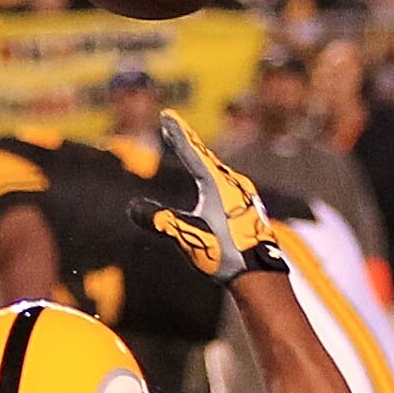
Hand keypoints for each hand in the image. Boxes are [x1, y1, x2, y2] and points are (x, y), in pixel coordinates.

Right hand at [126, 111, 286, 282]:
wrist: (260, 276)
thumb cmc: (224, 254)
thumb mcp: (187, 236)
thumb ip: (161, 221)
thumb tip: (133, 209)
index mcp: (217, 184)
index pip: (192, 152)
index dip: (177, 134)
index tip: (167, 115)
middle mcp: (233, 184)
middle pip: (205, 158)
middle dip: (187, 144)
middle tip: (173, 129)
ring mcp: (244, 197)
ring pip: (218, 173)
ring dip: (201, 162)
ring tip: (191, 153)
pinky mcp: (250, 210)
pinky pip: (226, 187)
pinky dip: (213, 180)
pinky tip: (215, 189)